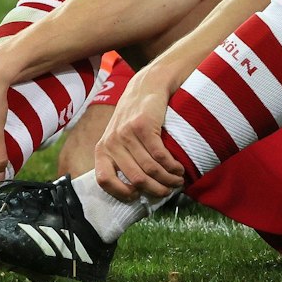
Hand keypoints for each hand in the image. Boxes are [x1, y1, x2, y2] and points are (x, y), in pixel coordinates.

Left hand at [93, 67, 186, 199]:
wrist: (147, 86)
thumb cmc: (136, 117)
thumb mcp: (120, 138)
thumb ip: (122, 159)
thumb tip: (137, 190)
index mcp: (102, 148)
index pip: (104, 179)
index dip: (121, 193)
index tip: (137, 196)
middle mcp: (112, 142)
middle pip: (135, 178)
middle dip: (155, 189)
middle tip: (168, 191)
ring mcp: (127, 133)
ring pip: (150, 168)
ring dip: (167, 179)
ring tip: (178, 181)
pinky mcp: (143, 126)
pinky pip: (159, 154)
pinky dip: (172, 166)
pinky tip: (179, 168)